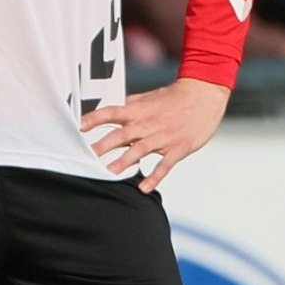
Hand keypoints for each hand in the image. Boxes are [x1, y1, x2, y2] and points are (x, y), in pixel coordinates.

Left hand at [80, 78, 229, 193]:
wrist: (204, 96)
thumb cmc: (174, 97)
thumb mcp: (149, 98)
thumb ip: (130, 106)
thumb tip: (112, 109)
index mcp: (138, 110)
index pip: (112, 112)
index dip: (95, 118)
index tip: (80, 127)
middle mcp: (148, 124)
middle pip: (121, 134)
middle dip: (103, 146)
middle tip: (88, 156)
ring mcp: (163, 137)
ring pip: (140, 150)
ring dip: (125, 161)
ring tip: (109, 171)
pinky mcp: (178, 148)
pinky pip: (165, 165)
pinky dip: (154, 177)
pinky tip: (143, 188)